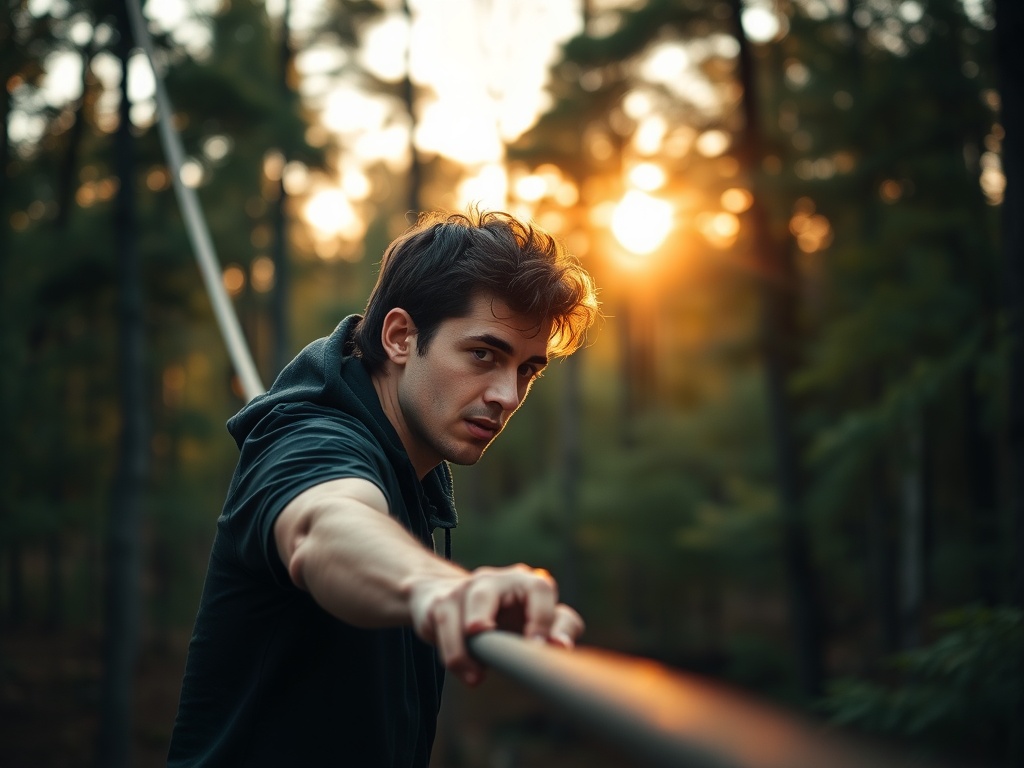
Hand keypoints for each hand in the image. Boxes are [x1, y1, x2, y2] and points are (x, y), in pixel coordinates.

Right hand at [407, 564, 583, 685]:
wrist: (446, 602)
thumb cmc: (503, 616)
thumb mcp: (536, 621)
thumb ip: (560, 629)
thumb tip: (561, 646)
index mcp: (525, 581)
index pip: (540, 589)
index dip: (542, 618)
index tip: (539, 648)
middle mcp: (495, 579)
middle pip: (485, 594)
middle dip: (483, 620)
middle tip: (494, 648)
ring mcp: (464, 588)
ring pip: (459, 616)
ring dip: (466, 650)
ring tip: (476, 677)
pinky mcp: (441, 602)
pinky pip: (445, 628)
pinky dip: (455, 656)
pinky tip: (466, 672)